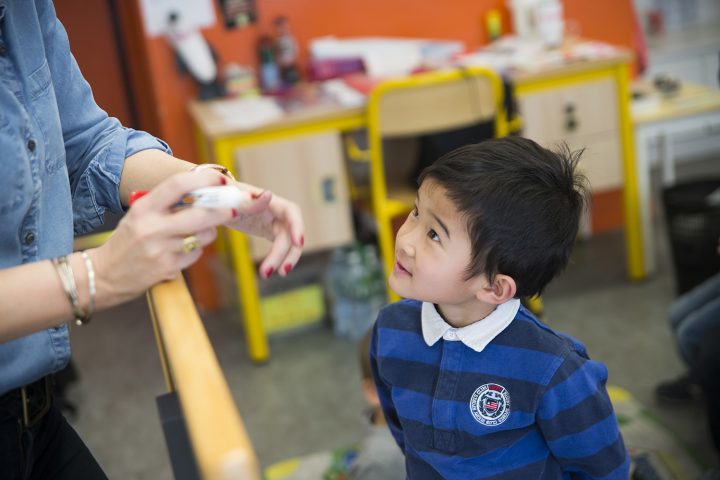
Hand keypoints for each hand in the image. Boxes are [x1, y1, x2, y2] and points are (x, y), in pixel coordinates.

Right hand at [89, 170, 232, 307]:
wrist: (103, 275)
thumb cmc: (127, 241)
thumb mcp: (139, 215)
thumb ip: (166, 203)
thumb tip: (203, 191)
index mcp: (144, 208)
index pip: (178, 185)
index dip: (204, 180)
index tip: (221, 180)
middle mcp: (151, 227)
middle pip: (200, 214)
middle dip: (222, 210)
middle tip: (232, 208)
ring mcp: (160, 249)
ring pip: (202, 236)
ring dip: (209, 232)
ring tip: (200, 231)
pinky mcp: (167, 268)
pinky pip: (195, 254)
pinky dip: (196, 250)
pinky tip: (184, 249)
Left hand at [224, 182, 303, 278]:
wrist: (218, 200)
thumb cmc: (223, 195)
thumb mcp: (230, 198)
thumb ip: (247, 199)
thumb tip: (268, 195)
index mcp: (269, 200)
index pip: (290, 211)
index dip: (297, 226)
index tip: (298, 243)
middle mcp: (276, 211)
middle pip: (290, 233)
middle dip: (286, 253)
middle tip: (280, 271)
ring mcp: (274, 221)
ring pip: (286, 242)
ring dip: (282, 259)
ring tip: (267, 274)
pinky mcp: (269, 230)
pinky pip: (279, 246)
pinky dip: (276, 258)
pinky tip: (268, 270)